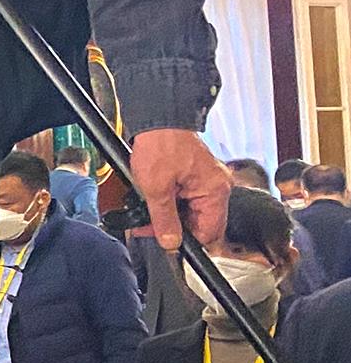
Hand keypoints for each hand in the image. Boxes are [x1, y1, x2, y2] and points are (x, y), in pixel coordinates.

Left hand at [130, 128, 230, 251]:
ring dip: (169, 214)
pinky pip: (186, 197)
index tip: (167, 243)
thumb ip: (164, 219)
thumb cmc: (161, 145)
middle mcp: (216, 187)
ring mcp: (207, 180)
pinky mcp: (195, 175)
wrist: (157, 119)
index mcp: (215, 191)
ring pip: (190, 211)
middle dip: (174, 227)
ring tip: (147, 210)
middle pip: (199, 223)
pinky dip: (170, 201)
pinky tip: (153, 198)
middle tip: (149, 227)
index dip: (187, 242)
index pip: (209, 232)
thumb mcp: (156, 188)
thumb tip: (170, 242)